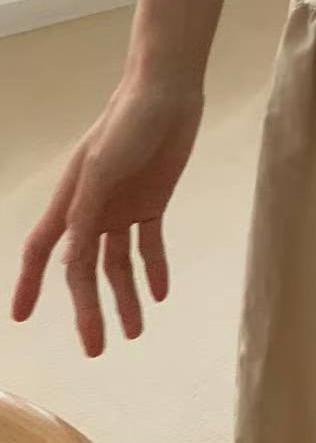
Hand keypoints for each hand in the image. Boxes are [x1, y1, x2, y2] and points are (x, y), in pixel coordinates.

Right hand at [10, 78, 203, 356]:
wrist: (168, 93)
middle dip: (87, 309)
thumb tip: (69, 254)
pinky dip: (155, 268)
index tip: (20, 318)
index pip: (43, 250)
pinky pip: (150, 244)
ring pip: (118, 264)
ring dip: (125, 296)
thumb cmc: (128, 121)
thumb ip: (87, 209)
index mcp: (72, 200)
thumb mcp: (103, 165)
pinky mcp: (153, 201)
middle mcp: (94, 209)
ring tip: (135, 332)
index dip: (30, 284)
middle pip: (84, 270)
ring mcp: (123, 207)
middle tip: (97, 349)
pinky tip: (158, 294)